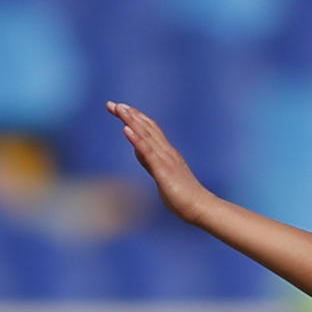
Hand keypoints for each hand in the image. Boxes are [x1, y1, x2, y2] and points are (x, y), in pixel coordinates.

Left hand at [106, 101, 215, 224]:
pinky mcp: (163, 170)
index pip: (150, 129)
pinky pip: (148, 151)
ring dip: (131, 120)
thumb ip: (149, 162)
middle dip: (129, 115)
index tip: (120, 108)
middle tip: (111, 104)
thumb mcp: (161, 175)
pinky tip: (125, 129)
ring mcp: (166, 159)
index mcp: (167, 153)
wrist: (201, 207)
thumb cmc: (183, 196)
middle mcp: (166, 151)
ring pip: (146, 135)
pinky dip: (136, 139)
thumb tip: (137, 150)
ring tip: (119, 108)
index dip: (135, 118)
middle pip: (146, 127)